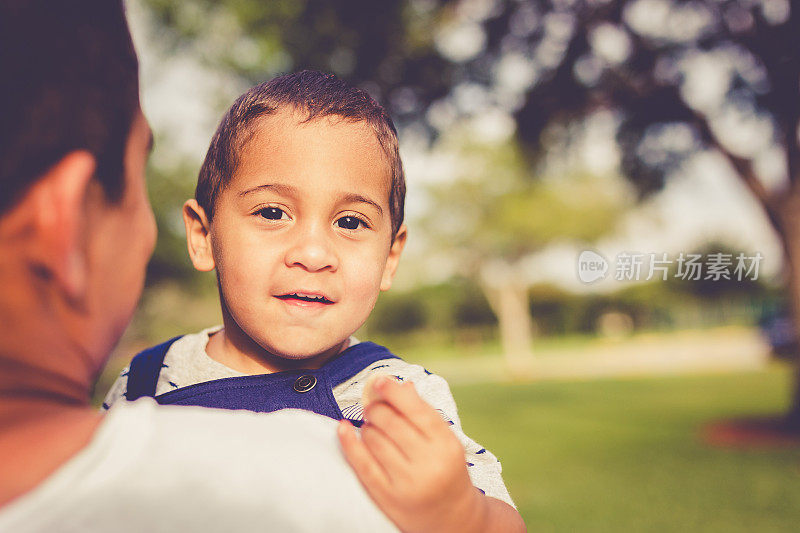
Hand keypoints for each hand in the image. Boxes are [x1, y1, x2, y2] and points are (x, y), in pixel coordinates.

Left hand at [337, 376, 486, 532]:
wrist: (452, 518)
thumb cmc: (446, 470)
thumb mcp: (444, 441)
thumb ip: (423, 413)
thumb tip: (401, 384)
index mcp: (446, 443)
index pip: (415, 409)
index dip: (392, 391)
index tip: (379, 380)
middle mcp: (427, 462)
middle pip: (390, 421)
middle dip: (376, 408)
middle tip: (373, 407)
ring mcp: (406, 481)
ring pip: (374, 439)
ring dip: (368, 426)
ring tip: (373, 428)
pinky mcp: (387, 495)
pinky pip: (361, 463)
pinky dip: (349, 442)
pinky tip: (342, 428)